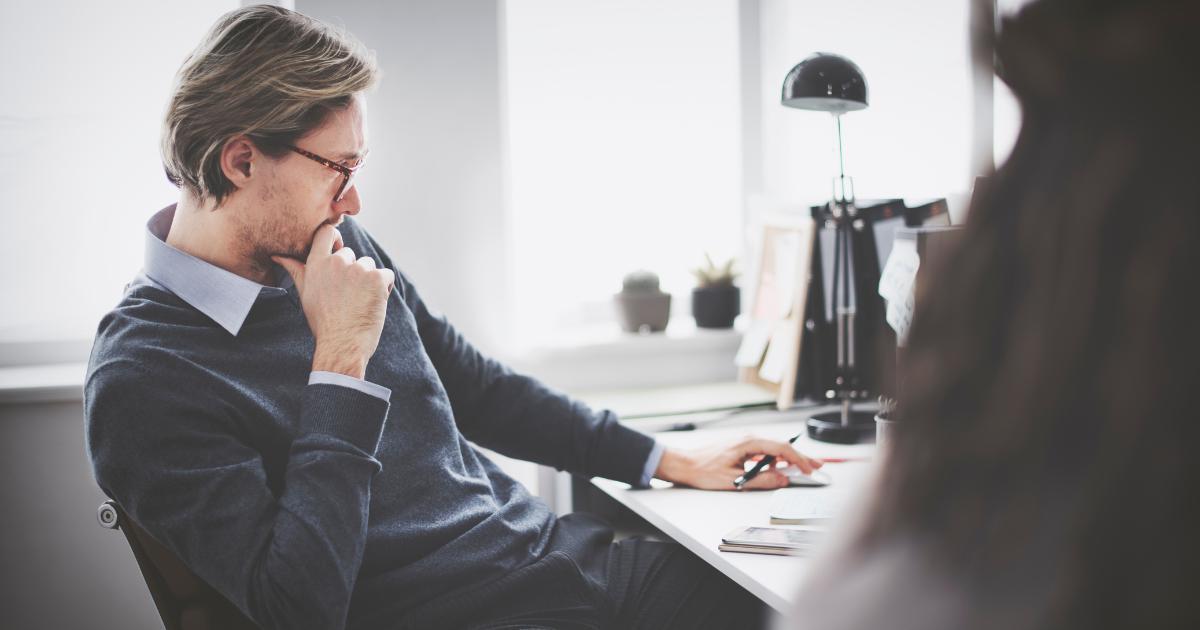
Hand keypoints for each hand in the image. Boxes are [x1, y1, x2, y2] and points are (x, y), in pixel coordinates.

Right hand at [272, 225, 394, 378]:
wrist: (341, 344)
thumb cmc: (323, 321)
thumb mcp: (305, 293)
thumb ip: (296, 269)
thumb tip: (278, 255)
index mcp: (316, 264)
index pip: (326, 232)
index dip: (335, 238)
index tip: (338, 249)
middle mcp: (337, 262)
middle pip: (351, 255)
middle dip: (352, 272)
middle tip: (347, 297)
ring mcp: (358, 269)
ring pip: (369, 265)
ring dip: (368, 280)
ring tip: (359, 302)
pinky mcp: (377, 278)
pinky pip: (386, 275)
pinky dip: (384, 288)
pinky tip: (373, 304)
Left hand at [653, 437, 822, 490]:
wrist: (684, 464)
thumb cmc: (703, 470)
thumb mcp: (735, 481)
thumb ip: (761, 481)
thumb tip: (782, 480)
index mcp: (748, 443)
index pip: (780, 448)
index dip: (798, 459)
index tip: (809, 469)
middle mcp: (748, 439)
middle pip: (780, 447)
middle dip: (799, 457)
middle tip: (816, 466)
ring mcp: (745, 442)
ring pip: (773, 449)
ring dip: (788, 459)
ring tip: (802, 468)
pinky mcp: (741, 447)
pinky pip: (763, 451)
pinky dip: (774, 459)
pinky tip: (778, 468)